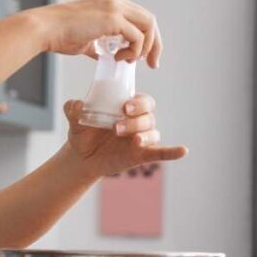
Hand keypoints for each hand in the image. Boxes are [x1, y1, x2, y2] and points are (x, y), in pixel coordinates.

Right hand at [32, 0, 161, 68]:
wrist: (45, 29)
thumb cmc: (58, 34)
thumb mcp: (86, 38)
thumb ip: (100, 44)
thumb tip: (107, 56)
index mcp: (110, 1)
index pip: (140, 17)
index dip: (147, 38)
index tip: (145, 57)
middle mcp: (115, 0)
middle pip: (150, 20)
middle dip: (154, 44)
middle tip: (152, 64)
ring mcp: (115, 7)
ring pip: (148, 25)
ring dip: (144, 47)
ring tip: (128, 60)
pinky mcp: (112, 18)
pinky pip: (137, 35)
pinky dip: (134, 50)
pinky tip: (119, 58)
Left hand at [64, 94, 186, 177]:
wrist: (81, 156)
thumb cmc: (83, 132)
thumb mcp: (75, 119)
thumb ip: (73, 108)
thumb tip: (75, 105)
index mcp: (127, 107)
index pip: (142, 100)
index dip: (138, 102)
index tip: (125, 106)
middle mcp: (138, 121)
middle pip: (148, 116)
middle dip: (136, 120)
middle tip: (117, 125)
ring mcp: (141, 138)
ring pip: (152, 133)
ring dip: (143, 135)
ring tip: (132, 141)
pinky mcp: (142, 155)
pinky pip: (162, 152)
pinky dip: (173, 152)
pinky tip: (183, 151)